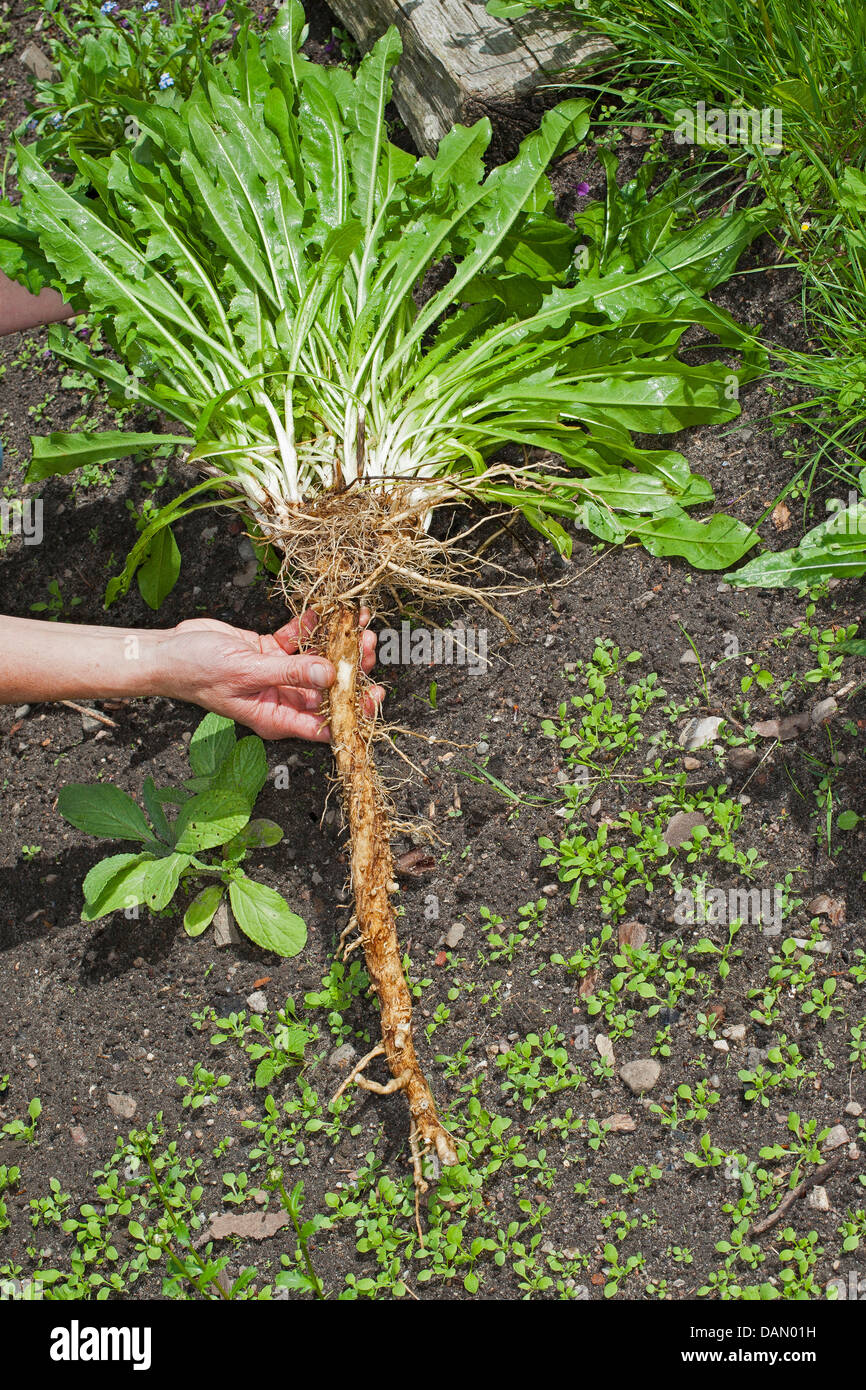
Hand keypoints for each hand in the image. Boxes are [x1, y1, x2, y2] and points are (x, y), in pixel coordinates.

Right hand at [160, 609, 382, 740]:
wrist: (169, 652)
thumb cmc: (198, 673)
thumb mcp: (248, 673)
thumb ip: (291, 674)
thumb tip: (330, 675)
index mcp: (278, 718)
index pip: (325, 724)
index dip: (354, 712)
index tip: (376, 693)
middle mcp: (282, 700)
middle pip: (328, 688)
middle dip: (351, 667)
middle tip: (367, 643)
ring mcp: (277, 675)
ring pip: (317, 661)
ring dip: (336, 642)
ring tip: (357, 621)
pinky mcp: (269, 652)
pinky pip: (297, 640)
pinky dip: (311, 625)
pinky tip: (326, 610)